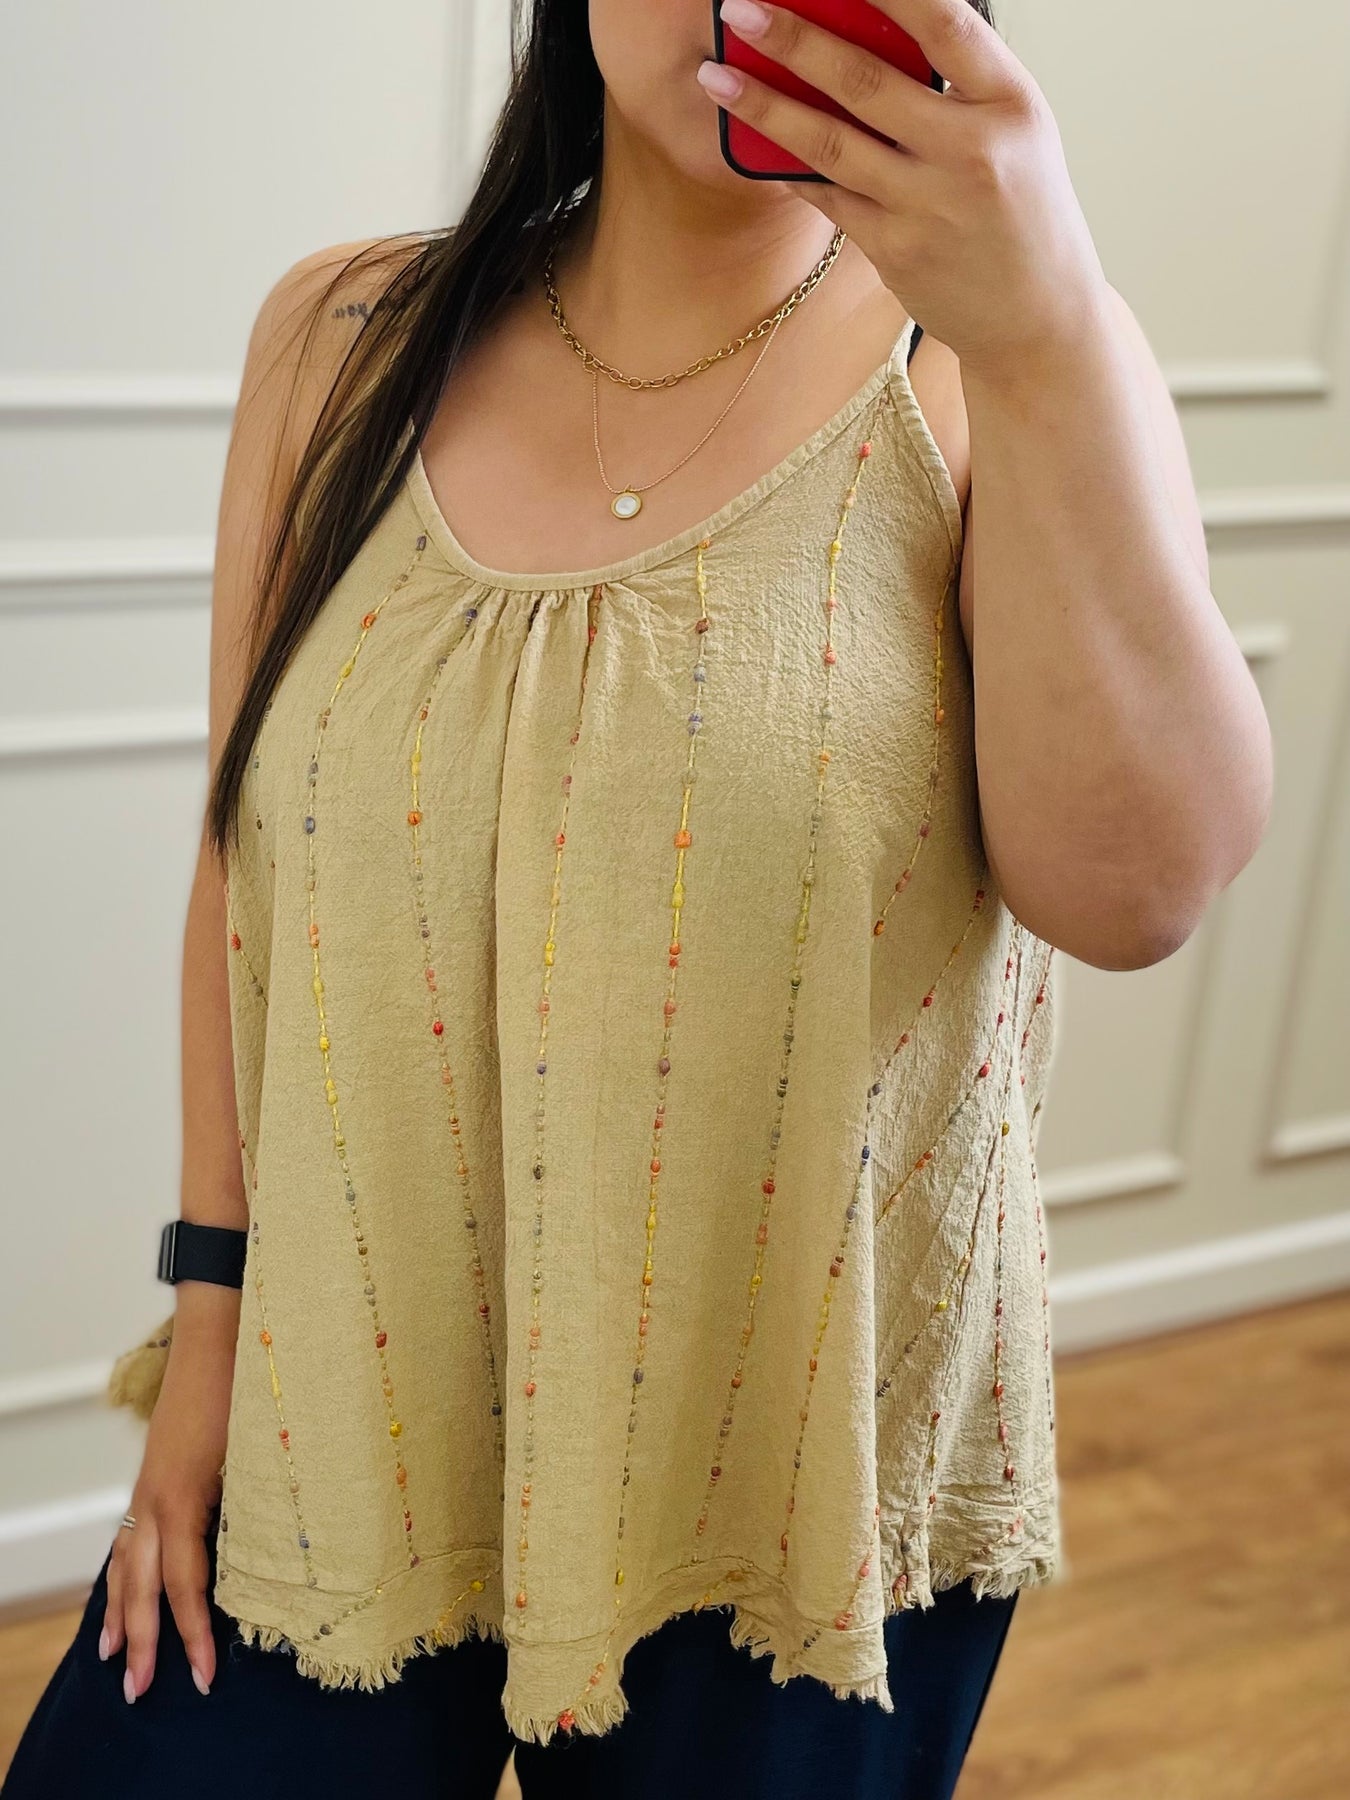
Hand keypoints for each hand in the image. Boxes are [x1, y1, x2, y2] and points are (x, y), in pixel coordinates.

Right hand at [99, 1301, 236, 1700]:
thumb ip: (257, 1508)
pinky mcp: (152, 1476)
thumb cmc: (249, 1387)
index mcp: (184, 1499)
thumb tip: (273, 1563)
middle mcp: (156, 1500)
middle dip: (142, 1642)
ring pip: (124, 1564)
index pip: (186, 1586)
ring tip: (114, 1656)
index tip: (209, 1677)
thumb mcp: (259, 1453)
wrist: (219, 1332)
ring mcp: (148, 1488)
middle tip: (141, 1693)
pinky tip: (121, 1589)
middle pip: (141, 1587)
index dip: (194, 1635)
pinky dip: (120, 1572)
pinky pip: (127, 1537)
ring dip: (119, 1613)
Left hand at [699, 0, 1109, 375]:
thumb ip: (957, 84)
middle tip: (740, 10)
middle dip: (794, 39)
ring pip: (830, 142)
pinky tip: (749, 141)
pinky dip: (787, 166)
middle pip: (866, 81)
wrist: (1038, 318)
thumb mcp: (1015, 132)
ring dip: (764, 105)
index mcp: (1011, 101)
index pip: (943, 21)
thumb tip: (868, 33)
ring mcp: (928, 204)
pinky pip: (828, 195)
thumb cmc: (1024, 213)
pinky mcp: (895, 249)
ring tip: (716, 76)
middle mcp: (970, 149)